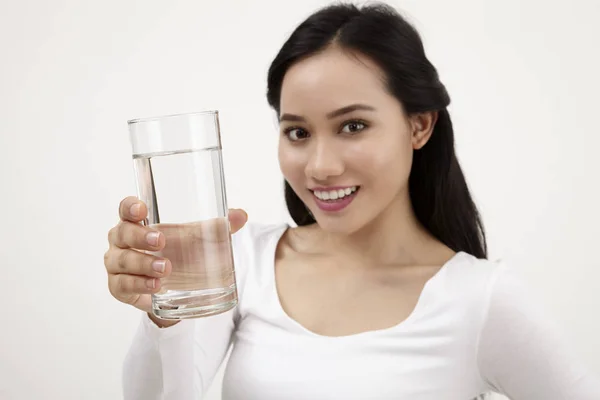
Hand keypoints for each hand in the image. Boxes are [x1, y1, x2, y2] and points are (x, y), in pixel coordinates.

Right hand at [104, 196, 247, 318]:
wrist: (174, 289)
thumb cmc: (180, 253)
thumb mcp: (198, 239)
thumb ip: (218, 227)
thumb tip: (241, 215)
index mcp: (138, 222)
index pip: (126, 209)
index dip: (129, 207)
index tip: (142, 209)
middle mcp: (122, 241)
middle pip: (121, 233)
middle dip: (140, 237)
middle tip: (161, 241)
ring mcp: (117, 265)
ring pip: (121, 261)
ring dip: (142, 264)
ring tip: (165, 269)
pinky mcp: (119, 288)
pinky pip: (122, 285)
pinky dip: (138, 285)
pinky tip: (155, 286)